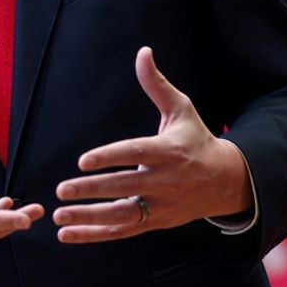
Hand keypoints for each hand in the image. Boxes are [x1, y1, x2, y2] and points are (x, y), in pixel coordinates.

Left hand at [53, 47, 252, 243]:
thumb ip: (157, 84)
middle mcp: (165, 181)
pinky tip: (67, 234)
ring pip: (122, 216)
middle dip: (93, 191)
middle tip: (61, 189)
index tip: (82, 160)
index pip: (135, 154)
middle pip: (125, 188)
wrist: (228, 182)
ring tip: (59, 215)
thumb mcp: (181, 110)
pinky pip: (122, 231)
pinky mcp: (156, 222)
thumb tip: (143, 51)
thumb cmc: (196, 139)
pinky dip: (95, 234)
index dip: (109, 157)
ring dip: (89, 218)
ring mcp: (161, 205)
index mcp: (169, 151)